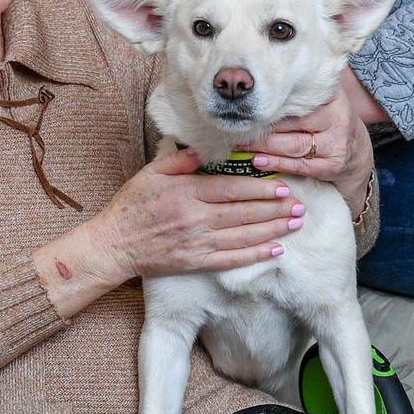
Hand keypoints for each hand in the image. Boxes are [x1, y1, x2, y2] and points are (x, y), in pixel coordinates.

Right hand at [94, 147, 305, 277]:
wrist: (114, 244)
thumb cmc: (132, 205)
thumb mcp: (150, 173)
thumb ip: (179, 161)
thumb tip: (206, 151)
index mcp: (186, 193)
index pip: (231, 189)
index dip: (259, 188)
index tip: (281, 185)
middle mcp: (195, 219)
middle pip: (243, 212)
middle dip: (275, 208)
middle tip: (299, 204)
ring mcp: (197, 242)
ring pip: (243, 235)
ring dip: (273, 229)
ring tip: (295, 223)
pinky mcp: (196, 262)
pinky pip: (231, 259)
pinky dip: (255, 256)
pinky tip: (275, 250)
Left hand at [249, 83, 374, 217]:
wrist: (356, 152)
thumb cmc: (329, 121)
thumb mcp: (324, 100)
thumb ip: (302, 88)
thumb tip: (265, 75)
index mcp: (335, 97)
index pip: (300, 99)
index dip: (274, 102)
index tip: (250, 103)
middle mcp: (339, 119)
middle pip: (293, 122)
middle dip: (263, 126)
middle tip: (239, 125)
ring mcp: (338, 144)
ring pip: (294, 145)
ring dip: (265, 146)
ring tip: (243, 143)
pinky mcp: (333, 166)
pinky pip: (299, 165)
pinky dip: (276, 163)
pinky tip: (258, 161)